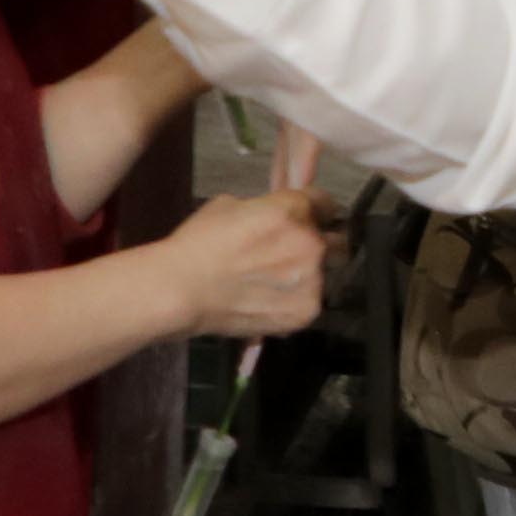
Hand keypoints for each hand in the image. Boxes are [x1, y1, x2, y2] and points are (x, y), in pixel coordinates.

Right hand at [159, 191, 336, 340]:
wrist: (180, 290)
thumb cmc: (197, 245)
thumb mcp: (231, 206)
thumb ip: (268, 209)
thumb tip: (278, 217)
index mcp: (293, 211)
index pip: (326, 203)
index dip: (315, 210)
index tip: (310, 218)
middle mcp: (310, 244)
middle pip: (335, 239)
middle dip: (318, 242)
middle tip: (292, 253)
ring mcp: (311, 281)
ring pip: (326, 273)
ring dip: (307, 274)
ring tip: (273, 281)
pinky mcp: (305, 312)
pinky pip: (312, 300)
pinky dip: (295, 300)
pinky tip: (269, 299)